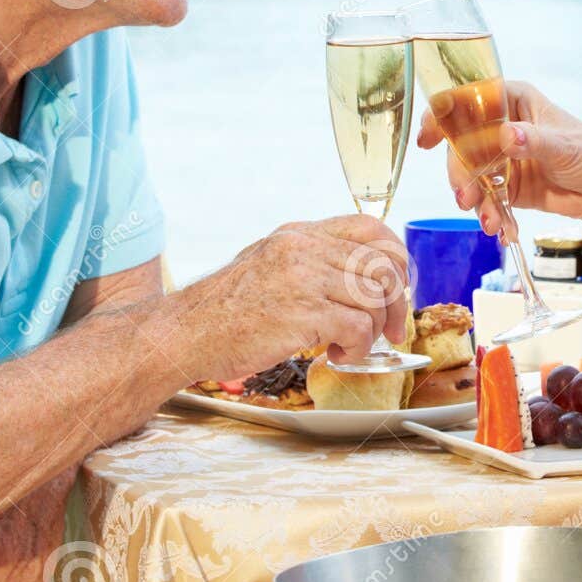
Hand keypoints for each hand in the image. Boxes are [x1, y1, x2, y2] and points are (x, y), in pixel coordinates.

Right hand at [193, 215, 408, 379]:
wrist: (185, 332)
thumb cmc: (224, 310)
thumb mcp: (268, 265)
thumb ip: (309, 263)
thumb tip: (355, 279)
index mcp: (300, 234)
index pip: (369, 227)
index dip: (395, 255)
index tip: (397, 284)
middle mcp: (305, 248)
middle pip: (382, 263)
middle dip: (396, 300)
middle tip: (391, 329)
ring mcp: (305, 277)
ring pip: (375, 295)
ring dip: (375, 329)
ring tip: (352, 345)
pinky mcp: (304, 312)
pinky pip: (358, 326)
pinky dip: (358, 348)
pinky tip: (337, 355)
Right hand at [416, 81, 581, 235]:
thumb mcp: (564, 145)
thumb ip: (534, 141)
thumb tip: (508, 136)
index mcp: (512, 101)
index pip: (467, 100)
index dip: (443, 115)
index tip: (428, 137)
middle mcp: (499, 127)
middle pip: (461, 145)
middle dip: (460, 173)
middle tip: (466, 196)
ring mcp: (499, 157)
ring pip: (469, 175)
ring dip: (475, 199)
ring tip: (490, 221)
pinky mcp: (504, 186)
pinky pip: (486, 199)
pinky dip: (490, 215)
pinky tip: (503, 230)